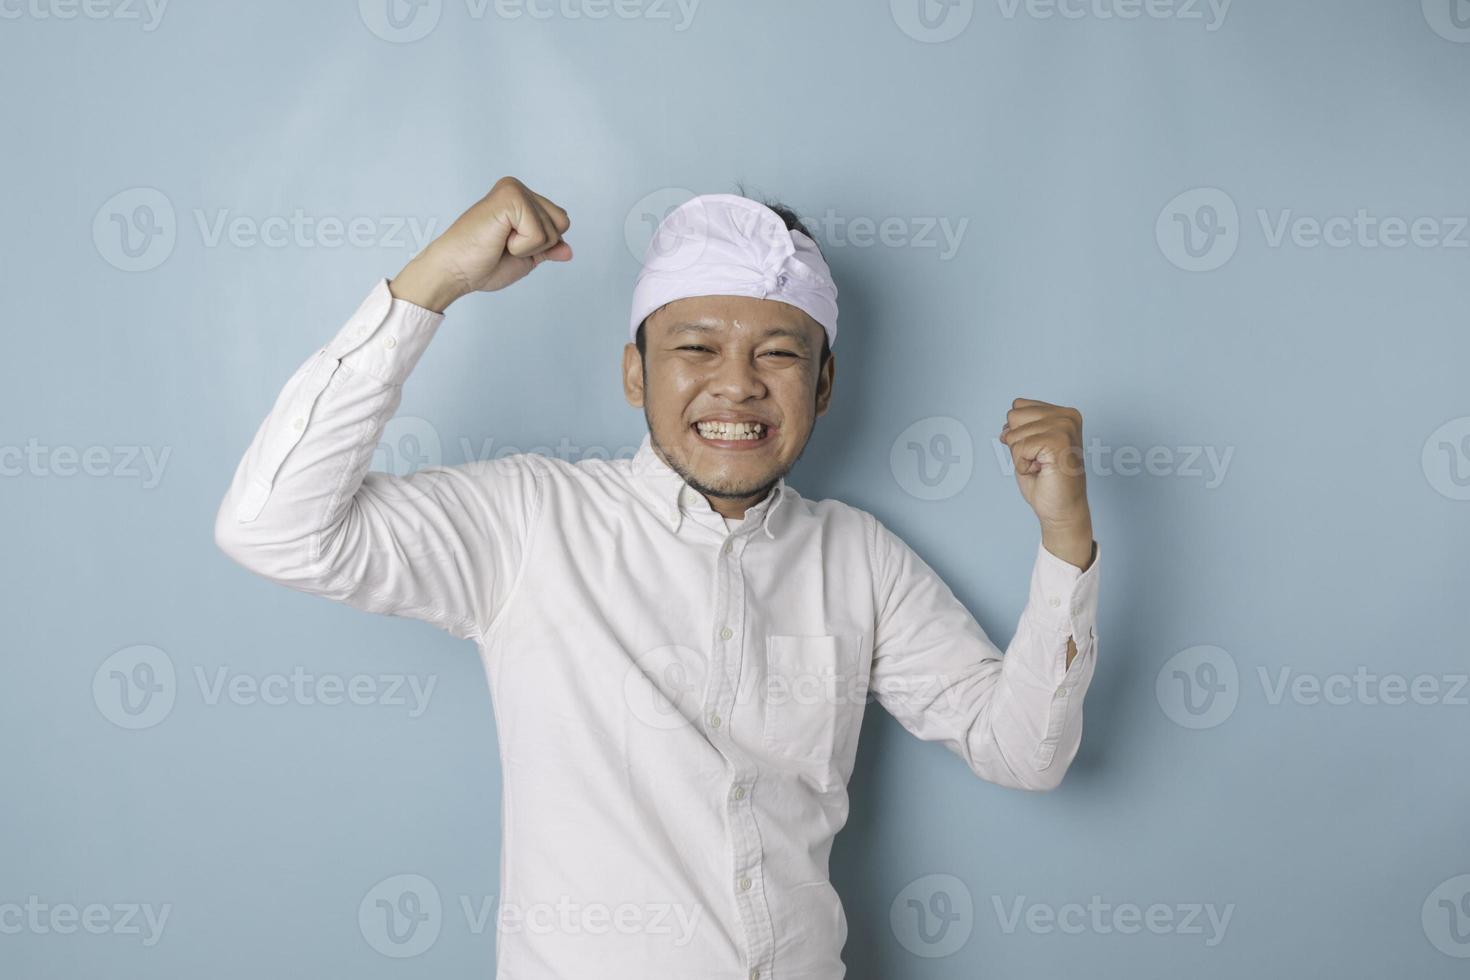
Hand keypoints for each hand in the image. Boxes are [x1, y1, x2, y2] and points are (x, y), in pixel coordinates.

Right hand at [390, 176, 571, 311]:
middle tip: (504, 245)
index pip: (560, 223)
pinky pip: (539, 234)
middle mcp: (517, 188)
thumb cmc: (481, 265)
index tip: (509, 247)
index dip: (542, 245)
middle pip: (562, 223)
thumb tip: (568, 250)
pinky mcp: (509, 197)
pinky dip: (521, 247)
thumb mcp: (524, 259)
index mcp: (521, 198)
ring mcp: (513, 189)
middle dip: (539, 245)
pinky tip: (498, 240)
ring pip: (553, 229)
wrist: (454, 271)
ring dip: (528, 247)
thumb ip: (546, 249)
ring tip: (499, 242)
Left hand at [999, 397, 1092, 564]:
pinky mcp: (1058, 441)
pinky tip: (1041, 471)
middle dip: (1018, 443)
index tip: (1037, 450)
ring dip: (1021, 456)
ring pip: (1014, 433)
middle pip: (1013, 416)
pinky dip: (1023, 465)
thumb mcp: (1027, 446)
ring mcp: (1064, 427)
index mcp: (1063, 413)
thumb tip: (1007, 425)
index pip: (1018, 406)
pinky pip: (1018, 448)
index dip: (1018, 433)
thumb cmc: (1047, 481)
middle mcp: (1067, 416)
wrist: (1061, 509)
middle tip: (1039, 460)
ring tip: (1041, 466)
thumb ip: (1018, 428)